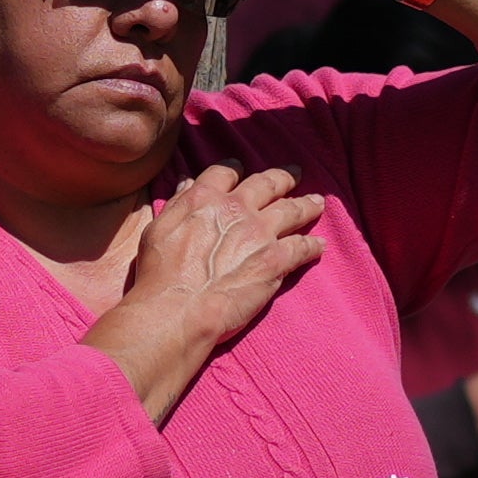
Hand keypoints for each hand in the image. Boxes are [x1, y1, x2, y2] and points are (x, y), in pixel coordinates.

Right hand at [110, 163, 329, 349]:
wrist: (178, 308)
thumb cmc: (159, 275)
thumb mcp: (157, 230)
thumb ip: (177, 205)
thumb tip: (187, 184)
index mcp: (204, 198)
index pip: (226, 173)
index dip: (235, 169)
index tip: (242, 169)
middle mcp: (236, 208)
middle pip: (267, 184)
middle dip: (283, 178)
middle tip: (295, 174)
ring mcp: (259, 233)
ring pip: (291, 210)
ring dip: (306, 205)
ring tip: (318, 202)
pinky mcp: (275, 260)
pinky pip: (302, 247)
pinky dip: (312, 245)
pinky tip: (320, 245)